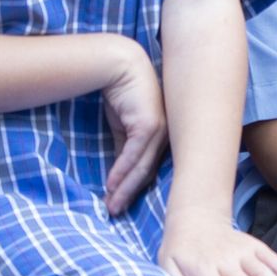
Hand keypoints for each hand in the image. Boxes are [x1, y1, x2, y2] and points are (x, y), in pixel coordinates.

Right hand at [99, 37, 169, 216]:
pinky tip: (110, 185)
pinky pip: (134, 156)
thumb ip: (124, 146)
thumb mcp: (122, 124)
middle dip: (130, 194)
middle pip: (147, 172)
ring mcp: (160, 130)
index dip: (134, 186)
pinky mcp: (149, 125)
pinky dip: (121, 172)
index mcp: (162, 134)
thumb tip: (120, 171)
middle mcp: (166, 133)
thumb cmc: (121, 90)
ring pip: (142, 168)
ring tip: (111, 205)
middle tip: (115, 211)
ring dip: (125, 188)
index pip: (149, 167)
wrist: (118, 63)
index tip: (120, 202)